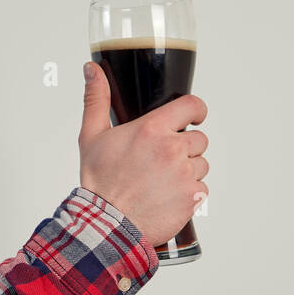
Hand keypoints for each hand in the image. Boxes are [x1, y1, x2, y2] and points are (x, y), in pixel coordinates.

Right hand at [77, 60, 208, 247]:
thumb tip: (92, 69)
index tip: (194, 117)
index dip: (196, 110)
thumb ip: (96, 99)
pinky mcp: (192, 198)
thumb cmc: (98, 182)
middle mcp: (173, 149)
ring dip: (188, 171)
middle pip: (199, 139)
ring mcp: (184, 175)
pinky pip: (201, 189)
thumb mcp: (92, 136)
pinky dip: (189, 193)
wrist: (105, 225)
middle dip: (186, 147)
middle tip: (162, 161)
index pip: (193, 106)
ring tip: (162, 181)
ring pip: (202, 165)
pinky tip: (167, 197)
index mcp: (152, 129)